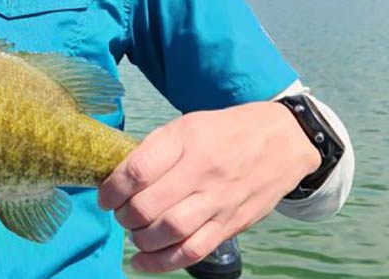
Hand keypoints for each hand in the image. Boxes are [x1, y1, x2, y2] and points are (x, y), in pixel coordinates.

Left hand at [98, 101, 319, 273]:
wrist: (283, 141)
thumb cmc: (226, 131)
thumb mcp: (188, 125)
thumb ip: (156, 150)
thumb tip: (119, 179)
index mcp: (186, 139)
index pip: (138, 171)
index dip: (112, 189)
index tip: (105, 196)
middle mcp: (202, 170)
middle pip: (149, 206)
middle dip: (124, 216)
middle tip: (120, 213)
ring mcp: (219, 200)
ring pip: (170, 232)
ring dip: (141, 239)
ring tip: (135, 232)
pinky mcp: (232, 224)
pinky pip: (193, 252)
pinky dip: (162, 263)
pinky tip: (142, 262)